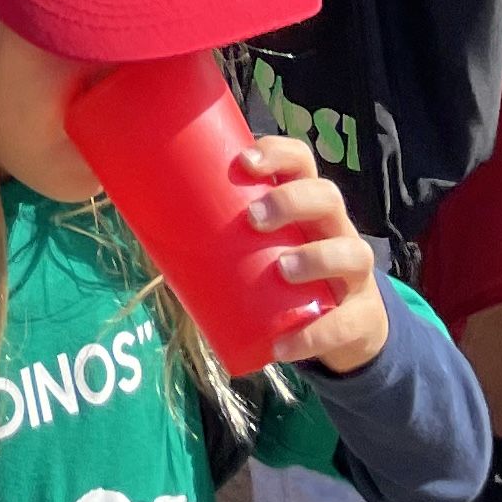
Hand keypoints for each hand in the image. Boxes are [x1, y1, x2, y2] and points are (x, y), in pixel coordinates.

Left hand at [230, 144, 387, 373]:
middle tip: (254, 218)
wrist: (346, 329)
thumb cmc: (286, 274)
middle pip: (328, 197)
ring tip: (282, 270)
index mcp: (308, 206)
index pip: (303, 162)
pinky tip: (284, 347)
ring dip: (315, 258)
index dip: (278, 154)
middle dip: (292, 201)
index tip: (245, 161)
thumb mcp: (262, 249)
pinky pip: (346, 323)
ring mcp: (356, 275)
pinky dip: (314, 336)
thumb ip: (217, 236)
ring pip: (352, 252)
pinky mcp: (362, 318)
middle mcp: (337, 230)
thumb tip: (139, 220)